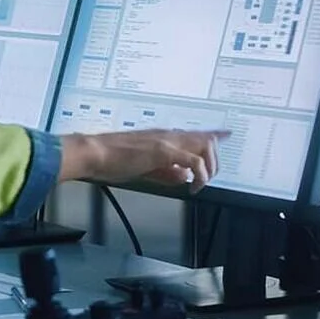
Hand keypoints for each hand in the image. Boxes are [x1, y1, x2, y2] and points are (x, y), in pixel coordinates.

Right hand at [61, 129, 227, 193]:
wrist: (93, 153)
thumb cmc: (109, 159)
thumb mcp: (143, 168)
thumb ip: (165, 172)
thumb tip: (182, 176)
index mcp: (161, 137)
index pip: (195, 132)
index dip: (214, 134)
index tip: (226, 134)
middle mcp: (167, 135)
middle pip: (207, 139)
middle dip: (214, 161)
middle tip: (208, 178)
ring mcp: (166, 141)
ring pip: (205, 147)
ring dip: (209, 167)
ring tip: (199, 184)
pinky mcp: (163, 151)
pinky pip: (193, 162)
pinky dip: (199, 175)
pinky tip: (191, 186)